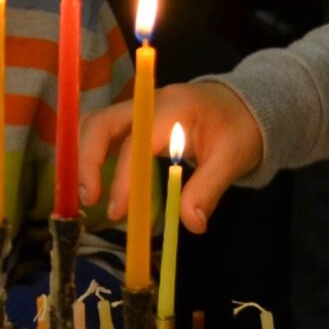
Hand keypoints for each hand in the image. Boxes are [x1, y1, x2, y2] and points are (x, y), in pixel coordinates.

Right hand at [78, 80, 261, 234]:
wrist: (244, 105)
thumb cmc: (239, 129)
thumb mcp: (233, 159)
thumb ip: (208, 190)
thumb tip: (192, 226)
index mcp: (174, 108)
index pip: (137, 140)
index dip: (124, 177)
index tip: (118, 212)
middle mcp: (148, 102)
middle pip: (102, 122)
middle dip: (88, 160)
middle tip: (89, 200)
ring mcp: (138, 108)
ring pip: (96, 123)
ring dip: (84, 156)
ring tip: (87, 194)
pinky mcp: (134, 119)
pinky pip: (104, 131)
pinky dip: (92, 154)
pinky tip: (94, 181)